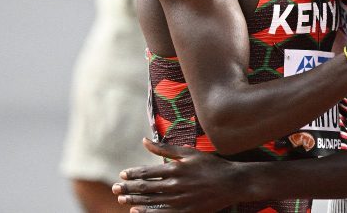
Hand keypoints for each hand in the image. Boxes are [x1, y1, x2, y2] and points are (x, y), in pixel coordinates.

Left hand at [113, 139, 236, 212]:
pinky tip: (137, 210)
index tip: (122, 174)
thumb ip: (165, 148)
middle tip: (115, 188)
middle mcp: (175, 185)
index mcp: (175, 169)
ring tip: (122, 199)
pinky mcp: (185, 211)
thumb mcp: (189, 153)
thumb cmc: (211, 165)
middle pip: (145, 188)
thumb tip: (145, 140)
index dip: (132, 174)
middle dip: (128, 188)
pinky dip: (147, 212)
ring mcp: (179, 200)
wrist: (231, 183)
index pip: (147, 173)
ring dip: (134, 200)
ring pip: (150, 201)